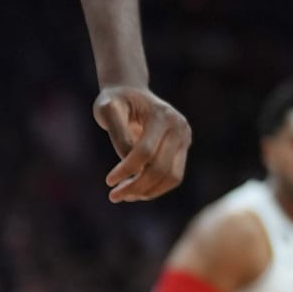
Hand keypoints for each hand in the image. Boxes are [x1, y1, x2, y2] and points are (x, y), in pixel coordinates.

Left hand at [94, 87, 191, 201]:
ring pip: (171, 177)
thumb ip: (117, 131)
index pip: (145, 151)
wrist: (131, 94)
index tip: (108, 181)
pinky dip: (155, 189)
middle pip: (160, 168)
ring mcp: (184, 138)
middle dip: (136, 186)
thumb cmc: (115, 101)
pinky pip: (173, 177)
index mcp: (162, 114)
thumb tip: (127, 159)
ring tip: (123, 196)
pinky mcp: (183, 149)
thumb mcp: (108, 108)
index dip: (126, 169)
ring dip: (147, 192)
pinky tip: (134, 192)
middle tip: (113, 196)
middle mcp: (179, 127)